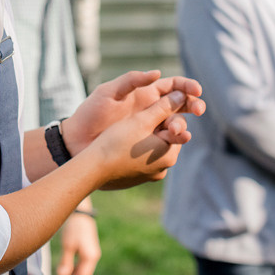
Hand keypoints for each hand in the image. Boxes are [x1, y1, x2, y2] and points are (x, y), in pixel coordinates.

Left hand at [56, 208, 100, 274]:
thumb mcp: (68, 244)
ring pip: (84, 270)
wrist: (80, 213)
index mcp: (90, 256)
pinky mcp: (88, 249)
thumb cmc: (73, 228)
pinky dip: (76, 270)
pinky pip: (83, 264)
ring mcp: (92, 253)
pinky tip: (68, 272)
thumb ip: (66, 261)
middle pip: (84, 274)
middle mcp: (93, 256)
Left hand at [61, 72, 203, 157]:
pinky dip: (173, 145)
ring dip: (182, 127)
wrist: (77, 141)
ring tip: (178, 131)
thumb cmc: (90, 114)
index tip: (197, 90)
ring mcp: (150, 130)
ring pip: (175, 127)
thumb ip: (130, 81)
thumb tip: (157, 73)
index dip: (187, 87)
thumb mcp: (107, 93)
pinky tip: (174, 145)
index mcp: (145, 94)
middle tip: (198, 109)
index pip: (173, 87)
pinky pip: (166, 145)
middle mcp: (151, 111)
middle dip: (192, 106)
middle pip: (180, 107)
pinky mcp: (148, 147)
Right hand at [82, 89, 197, 189]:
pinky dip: (136, 149)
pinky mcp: (136, 179)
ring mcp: (149, 176)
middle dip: (155, 126)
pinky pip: (141, 159)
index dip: (164, 113)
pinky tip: (121, 143)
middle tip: (137, 117)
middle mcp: (163, 169)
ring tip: (127, 129)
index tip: (149, 107)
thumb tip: (182, 96)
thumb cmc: (117, 141)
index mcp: (169, 155)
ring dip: (145, 137)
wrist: (92, 169)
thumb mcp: (142, 120)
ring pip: (152, 148)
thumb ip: (164, 107)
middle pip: (164, 138)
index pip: (176, 127)